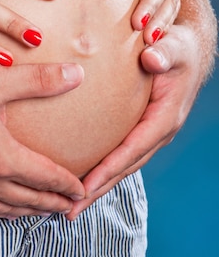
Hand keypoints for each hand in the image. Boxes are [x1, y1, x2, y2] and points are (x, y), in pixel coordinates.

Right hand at [0, 62, 85, 219]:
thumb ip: (37, 80)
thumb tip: (76, 75)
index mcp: (1, 158)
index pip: (46, 178)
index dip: (68, 184)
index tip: (83, 188)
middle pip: (30, 200)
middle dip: (54, 204)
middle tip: (71, 206)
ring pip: (7, 210)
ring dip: (30, 212)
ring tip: (44, 211)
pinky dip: (2, 213)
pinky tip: (4, 208)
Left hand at [66, 20, 205, 219]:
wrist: (187, 48)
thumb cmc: (178, 46)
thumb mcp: (175, 46)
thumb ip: (164, 52)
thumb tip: (151, 59)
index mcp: (165, 118)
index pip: (133, 150)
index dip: (109, 170)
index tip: (84, 187)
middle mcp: (157, 132)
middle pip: (125, 167)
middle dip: (97, 190)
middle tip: (68, 210)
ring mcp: (149, 133)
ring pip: (121, 165)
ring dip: (97, 185)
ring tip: (68, 204)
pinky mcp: (140, 128)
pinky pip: (119, 152)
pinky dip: (100, 167)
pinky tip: (79, 174)